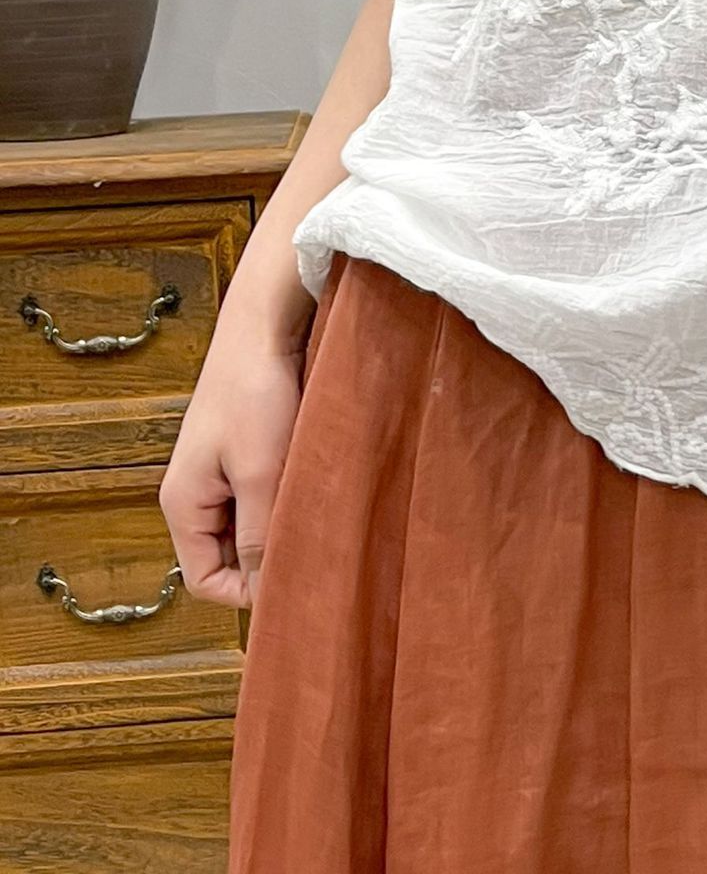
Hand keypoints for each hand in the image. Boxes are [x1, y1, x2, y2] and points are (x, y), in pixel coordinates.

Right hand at [158, 316, 309, 611]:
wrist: (264, 325)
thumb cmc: (255, 393)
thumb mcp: (260, 473)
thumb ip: (259, 534)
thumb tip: (264, 592)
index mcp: (183, 505)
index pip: (204, 580)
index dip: (245, 591)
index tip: (291, 579)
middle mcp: (195, 493)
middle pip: (227, 554)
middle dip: (266, 555)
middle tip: (312, 545)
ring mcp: (218, 470)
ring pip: (249, 523)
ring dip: (280, 522)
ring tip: (314, 508)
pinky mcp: (243, 449)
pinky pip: (261, 492)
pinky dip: (284, 494)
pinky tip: (311, 481)